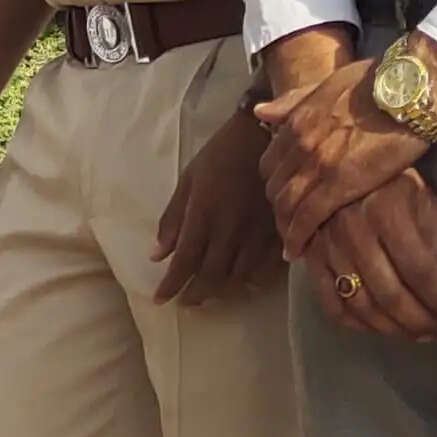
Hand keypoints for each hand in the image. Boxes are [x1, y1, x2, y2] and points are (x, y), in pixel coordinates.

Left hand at [153, 106, 283, 305]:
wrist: (266, 134)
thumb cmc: (221, 154)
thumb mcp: (189, 180)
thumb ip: (173, 219)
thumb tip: (157, 255)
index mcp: (204, 214)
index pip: (185, 260)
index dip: (172, 284)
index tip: (161, 299)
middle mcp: (230, 228)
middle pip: (212, 275)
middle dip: (196, 294)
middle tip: (186, 302)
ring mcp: (258, 231)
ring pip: (239, 275)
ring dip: (223, 289)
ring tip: (211, 293)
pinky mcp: (279, 229)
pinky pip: (267, 265)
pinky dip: (253, 278)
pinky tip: (245, 281)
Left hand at [260, 31, 436, 256]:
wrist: (411, 89)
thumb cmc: (380, 82)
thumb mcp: (328, 84)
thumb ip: (293, 101)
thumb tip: (260, 112)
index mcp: (296, 121)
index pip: (270, 164)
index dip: (275, 184)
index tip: (284, 197)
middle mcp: (299, 144)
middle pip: (274, 188)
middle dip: (279, 209)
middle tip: (288, 224)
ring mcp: (316, 165)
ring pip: (286, 206)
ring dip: (285, 227)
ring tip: (293, 242)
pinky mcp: (339, 184)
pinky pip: (307, 218)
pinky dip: (298, 238)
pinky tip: (297, 251)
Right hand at [304, 172, 436, 340]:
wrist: (333, 166)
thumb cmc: (387, 182)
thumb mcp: (421, 198)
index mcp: (386, 213)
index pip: (420, 269)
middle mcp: (354, 233)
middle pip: (391, 294)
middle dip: (421, 320)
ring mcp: (328, 249)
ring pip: (362, 305)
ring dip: (393, 329)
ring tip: (419, 334)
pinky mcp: (311, 260)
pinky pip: (331, 304)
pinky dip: (356, 323)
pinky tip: (379, 327)